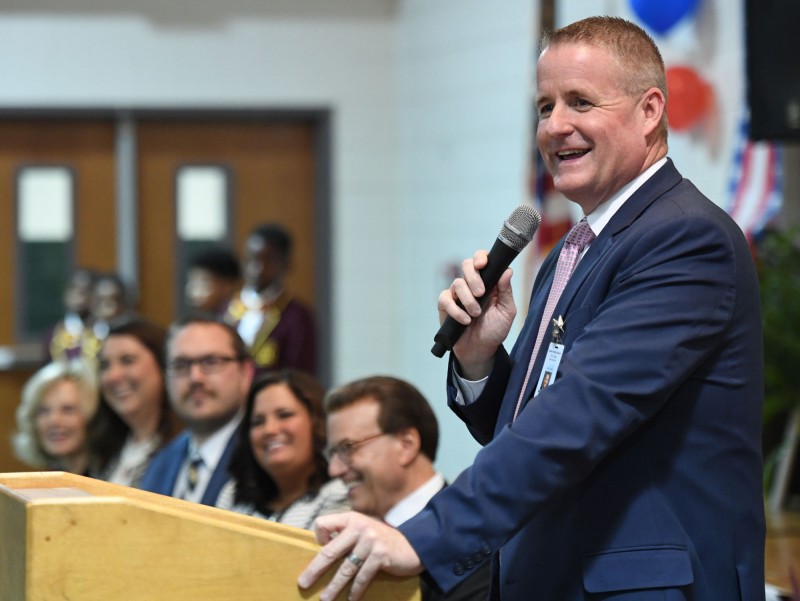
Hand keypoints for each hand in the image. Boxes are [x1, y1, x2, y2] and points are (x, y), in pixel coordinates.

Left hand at [298, 512, 422, 600]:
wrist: (413, 544)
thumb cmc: (383, 540)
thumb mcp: (364, 530)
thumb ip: (346, 536)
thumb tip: (322, 550)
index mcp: (351, 518)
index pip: (323, 523)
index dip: (319, 537)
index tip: (323, 548)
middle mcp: (359, 526)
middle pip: (330, 551)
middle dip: (315, 570)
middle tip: (303, 583)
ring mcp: (370, 541)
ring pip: (345, 569)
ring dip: (333, 587)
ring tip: (325, 599)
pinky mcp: (380, 555)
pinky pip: (362, 577)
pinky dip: (355, 590)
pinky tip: (351, 599)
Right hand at [437, 250, 516, 378]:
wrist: (481, 350)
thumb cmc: (495, 329)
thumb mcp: (507, 312)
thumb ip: (506, 291)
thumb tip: (507, 271)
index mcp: (488, 281)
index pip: (482, 260)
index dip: (480, 257)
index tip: (482, 265)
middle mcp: (471, 284)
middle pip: (466, 265)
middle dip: (473, 277)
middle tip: (481, 293)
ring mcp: (457, 294)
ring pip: (457, 283)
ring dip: (468, 299)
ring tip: (475, 314)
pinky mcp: (446, 306)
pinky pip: (445, 299)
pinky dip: (455, 310)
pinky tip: (464, 320)